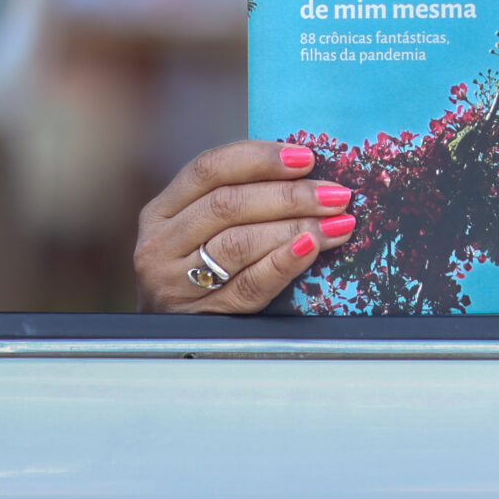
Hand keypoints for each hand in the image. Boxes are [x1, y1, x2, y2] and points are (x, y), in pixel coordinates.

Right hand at [133, 140, 358, 312]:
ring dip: (296, 227)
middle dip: (289, 195)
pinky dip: (284, 263)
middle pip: (229, 205)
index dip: (259, 158)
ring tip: (337, 221)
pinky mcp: (203, 316)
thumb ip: (234, 200)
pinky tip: (312, 248)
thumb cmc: (195, 271)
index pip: (208, 169)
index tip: (305, 156)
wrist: (170, 342)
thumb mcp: (196, 231)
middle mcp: (161, 244)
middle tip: (335, 194)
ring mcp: (177, 283)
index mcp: (161, 212)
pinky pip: (250, 285)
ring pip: (240, 242)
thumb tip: (304, 172)